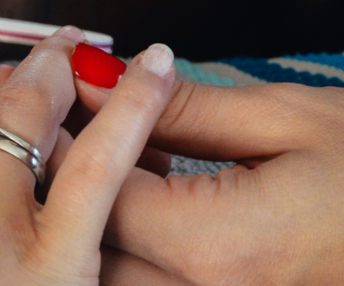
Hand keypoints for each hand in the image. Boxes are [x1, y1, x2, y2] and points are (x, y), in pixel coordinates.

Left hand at [79, 76, 343, 283]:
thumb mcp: (286, 117)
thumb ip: (181, 106)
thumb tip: (104, 78)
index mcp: (221, 249)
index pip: (101, 195)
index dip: (67, 140)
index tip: (57, 93)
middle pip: (96, 245)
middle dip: (71, 181)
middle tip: (71, 117)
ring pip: (117, 271)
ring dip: (96, 211)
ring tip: (109, 144)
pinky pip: (157, 279)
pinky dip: (136, 235)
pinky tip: (153, 184)